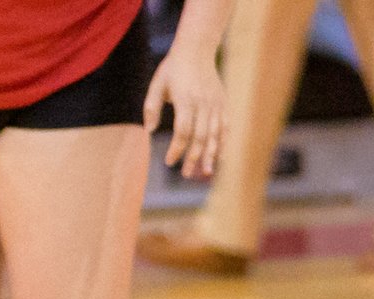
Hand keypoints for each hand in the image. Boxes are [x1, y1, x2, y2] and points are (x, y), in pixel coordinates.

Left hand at [143, 48, 225, 179]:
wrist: (197, 49)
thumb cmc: (173, 68)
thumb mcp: (157, 84)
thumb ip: (151, 107)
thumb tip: (148, 131)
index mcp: (185, 100)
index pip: (183, 132)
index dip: (176, 149)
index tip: (169, 161)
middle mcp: (203, 104)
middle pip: (200, 138)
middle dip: (193, 158)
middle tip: (186, 174)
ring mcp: (215, 105)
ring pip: (214, 136)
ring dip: (210, 156)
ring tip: (205, 173)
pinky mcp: (223, 105)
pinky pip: (225, 128)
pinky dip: (222, 144)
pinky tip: (219, 158)